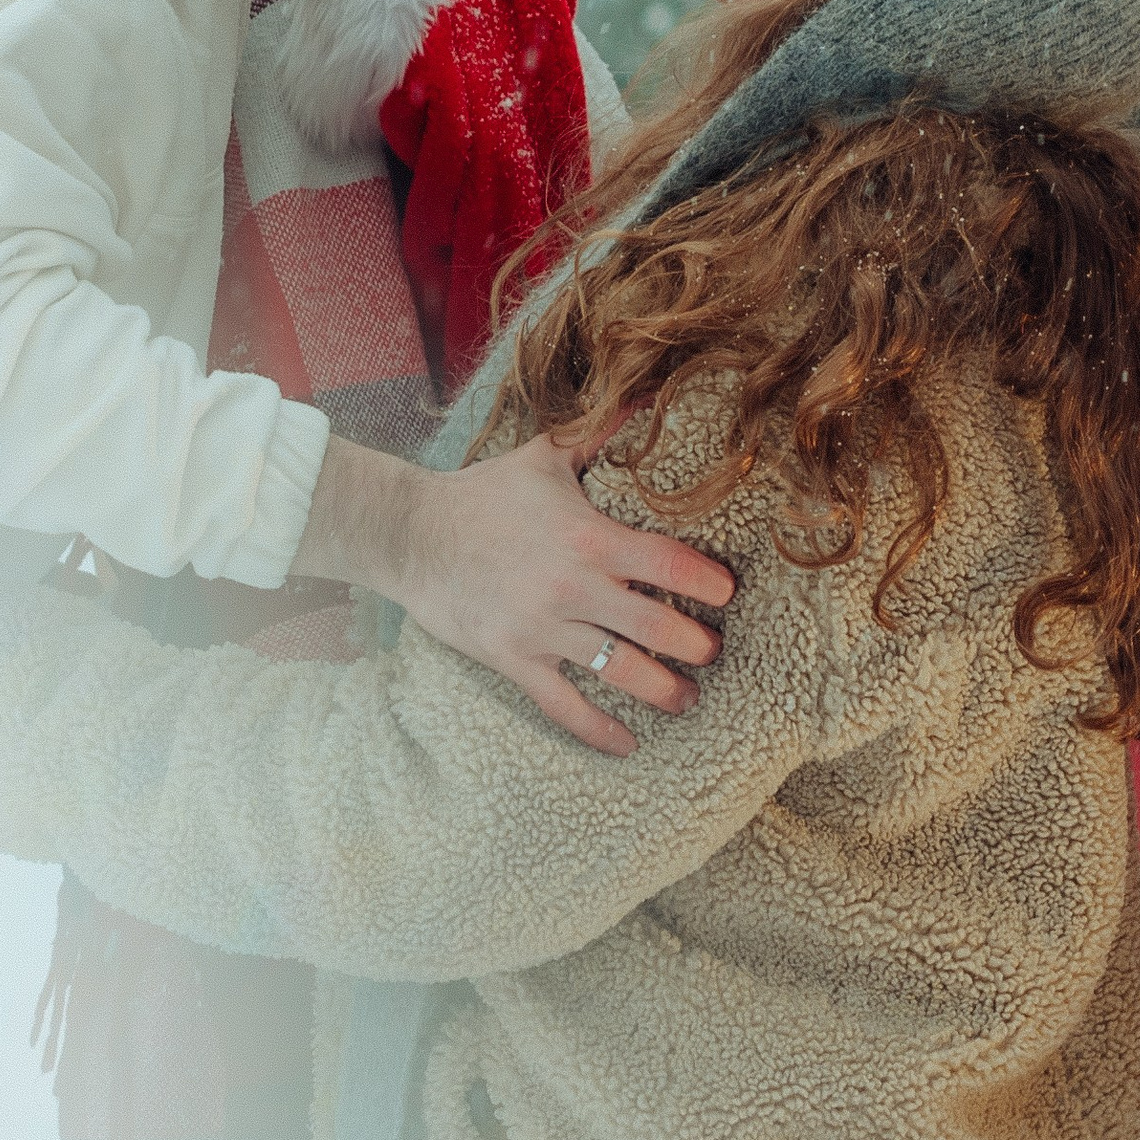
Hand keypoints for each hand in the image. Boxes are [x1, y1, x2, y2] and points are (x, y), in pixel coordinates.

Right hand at [296, 431, 730, 756]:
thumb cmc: (484, 493)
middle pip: (655, 626)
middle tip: (712, 652)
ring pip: (619, 670)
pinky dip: (598, 730)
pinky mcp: (513, 658)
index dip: (706, 581)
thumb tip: (652, 393)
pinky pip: (563, 705)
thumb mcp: (544, 455)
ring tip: (687, 698)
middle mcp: (571, 586)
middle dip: (695, 645)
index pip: (667, 563)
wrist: (411, 534)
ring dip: (663, 691)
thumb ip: (601, 432)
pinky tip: (628, 746)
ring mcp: (542, 627)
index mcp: (588, 535)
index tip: (729, 594)